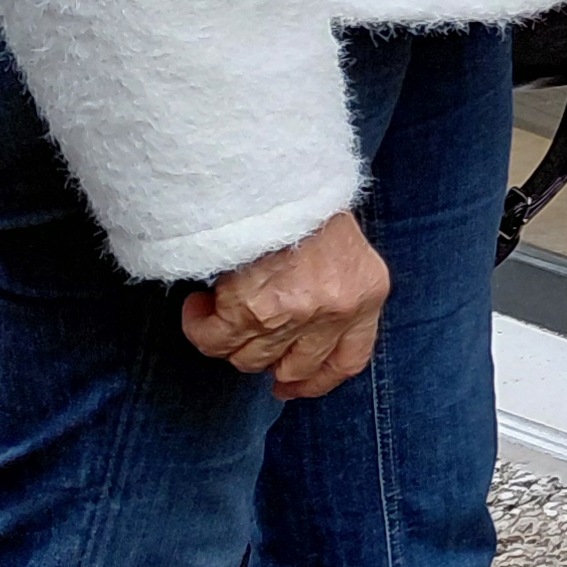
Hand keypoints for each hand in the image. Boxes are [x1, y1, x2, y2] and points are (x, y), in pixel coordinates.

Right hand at [181, 210, 390, 400]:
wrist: (279, 178)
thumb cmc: (307, 207)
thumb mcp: (347, 252)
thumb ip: (337, 295)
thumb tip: (298, 344)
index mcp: (366, 296)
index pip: (348, 361)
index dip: (317, 382)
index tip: (291, 387)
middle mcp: (334, 312)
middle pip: (294, 367)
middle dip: (267, 363)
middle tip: (246, 342)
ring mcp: (293, 316)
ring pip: (250, 358)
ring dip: (230, 339)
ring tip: (222, 306)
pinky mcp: (250, 311)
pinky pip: (214, 341)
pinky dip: (200, 327)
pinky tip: (200, 304)